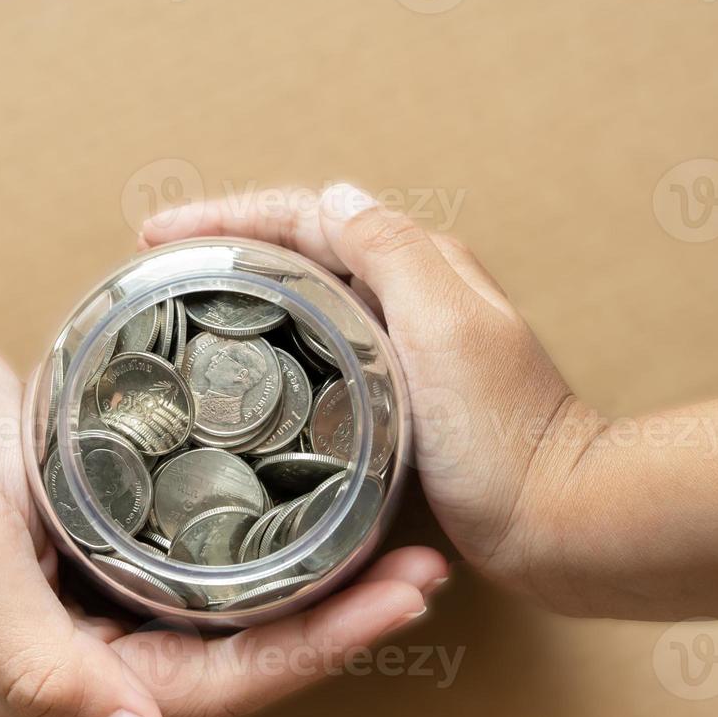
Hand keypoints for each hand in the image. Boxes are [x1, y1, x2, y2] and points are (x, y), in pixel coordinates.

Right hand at [0, 325, 446, 716]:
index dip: (312, 654)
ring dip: (319, 591)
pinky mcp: (113, 559)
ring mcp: (104, 609)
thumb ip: (35, 664)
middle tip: (425, 571)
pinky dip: (273, 553)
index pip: (213, 689)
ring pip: (233, 623)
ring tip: (401, 549)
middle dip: (338, 626)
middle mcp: (91, 659)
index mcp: (56, 680)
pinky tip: (327, 520)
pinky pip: (209, 575)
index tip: (399, 601)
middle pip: (241, 663)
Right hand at [142, 185, 595, 612]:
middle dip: (227, 244)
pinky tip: (244, 372)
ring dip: (246, 290)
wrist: (558, 521)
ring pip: (310, 297)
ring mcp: (408, 348)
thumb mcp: (446, 328)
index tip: (158, 235)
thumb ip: (393, 253)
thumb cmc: (506, 436)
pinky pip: (323, 349)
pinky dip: (275, 343)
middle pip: (303, 247)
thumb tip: (336, 195)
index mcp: (422, 265)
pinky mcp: (403, 399)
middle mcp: (416, 296)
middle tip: (159, 266)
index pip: (308, 215)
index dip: (227, 216)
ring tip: (182, 308)